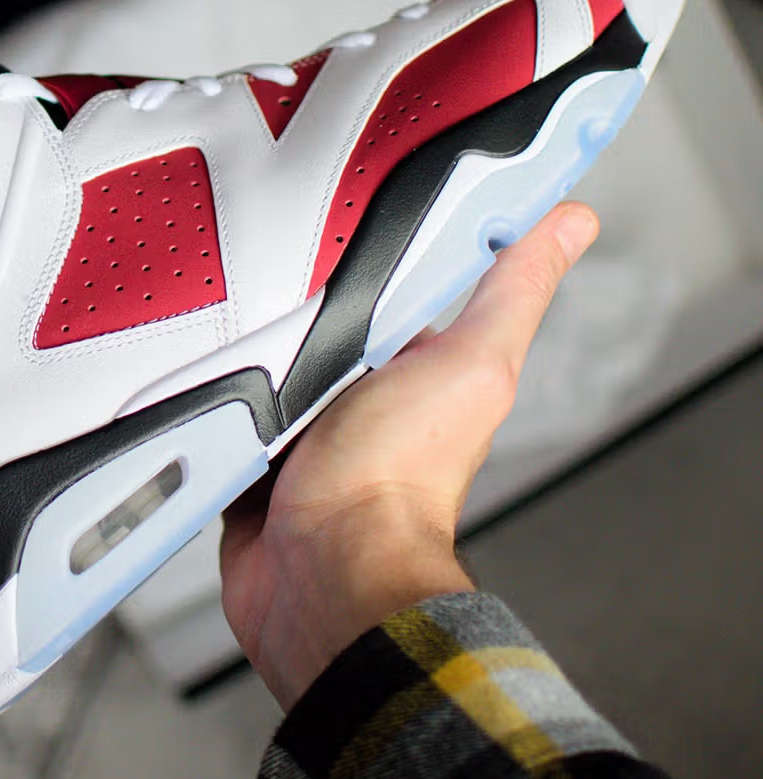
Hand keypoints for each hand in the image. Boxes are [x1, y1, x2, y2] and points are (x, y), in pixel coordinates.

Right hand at [220, 202, 599, 710]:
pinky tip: (210, 386)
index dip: (368, 245)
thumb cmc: (397, 485)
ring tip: (242, 343)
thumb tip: (570, 224)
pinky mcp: (252, 459)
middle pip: (310, 315)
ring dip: (241, 350)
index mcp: (416, 364)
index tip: (347, 207)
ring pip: (256, 359)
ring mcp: (302, 431)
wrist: (319, 570)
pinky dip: (207, 400)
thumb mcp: (469, 363)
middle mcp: (360, 397)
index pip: (390, 281)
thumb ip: (511, 292)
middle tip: (276, 287)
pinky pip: (215, 409)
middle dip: (285, 299)